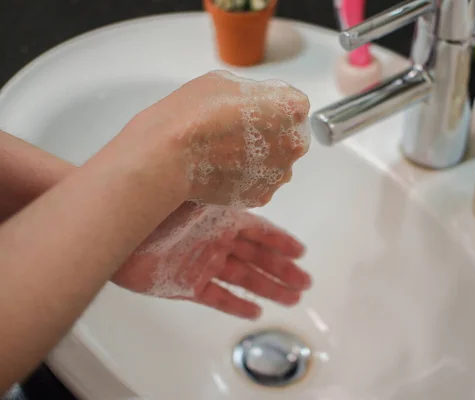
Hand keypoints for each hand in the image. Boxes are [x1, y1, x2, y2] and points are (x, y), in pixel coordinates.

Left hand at [111, 202, 310, 318]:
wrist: (115, 230)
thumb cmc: (154, 206)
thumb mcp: (197, 193)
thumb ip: (225, 191)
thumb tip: (254, 176)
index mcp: (221, 218)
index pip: (260, 231)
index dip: (282, 242)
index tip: (301, 252)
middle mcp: (215, 241)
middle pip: (257, 259)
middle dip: (282, 271)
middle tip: (304, 282)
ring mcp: (202, 263)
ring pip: (243, 279)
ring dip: (268, 289)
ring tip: (290, 299)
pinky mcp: (185, 285)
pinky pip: (217, 297)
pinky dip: (236, 305)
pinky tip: (253, 312)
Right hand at [129, 70, 310, 207]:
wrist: (172, 155)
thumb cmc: (195, 112)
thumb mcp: (227, 81)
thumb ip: (254, 92)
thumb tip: (256, 104)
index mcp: (293, 108)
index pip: (293, 103)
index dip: (270, 104)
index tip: (250, 108)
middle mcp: (295, 144)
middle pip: (289, 135)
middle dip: (270, 132)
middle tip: (236, 130)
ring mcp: (280, 173)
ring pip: (276, 162)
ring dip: (261, 157)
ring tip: (227, 152)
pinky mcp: (262, 196)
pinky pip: (259, 183)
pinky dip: (247, 177)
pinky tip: (224, 169)